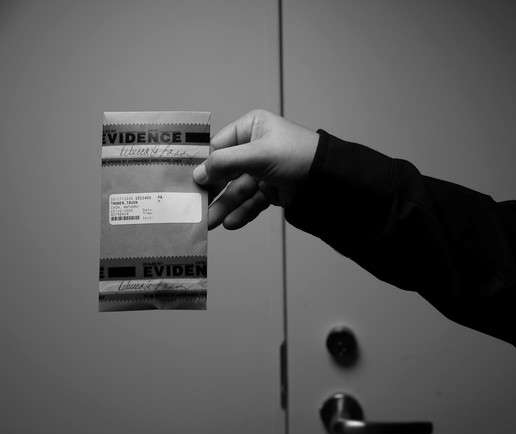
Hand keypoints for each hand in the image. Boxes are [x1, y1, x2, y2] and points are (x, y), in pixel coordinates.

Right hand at [193, 109, 318, 229]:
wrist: (331, 180)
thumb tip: (198, 175)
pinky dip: (242, 212)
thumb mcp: (258, 155)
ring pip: (237, 190)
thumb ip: (225, 163)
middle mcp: (256, 147)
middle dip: (212, 191)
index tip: (184, 181)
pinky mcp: (273, 190)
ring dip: (224, 206)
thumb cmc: (296, 156)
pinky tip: (231, 224)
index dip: (202, 164)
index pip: (218, 146)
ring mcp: (264, 170)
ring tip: (209, 223)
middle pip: (226, 171)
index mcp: (252, 128)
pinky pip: (252, 202)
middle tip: (194, 208)